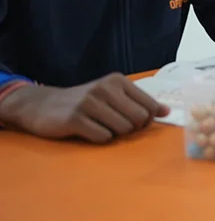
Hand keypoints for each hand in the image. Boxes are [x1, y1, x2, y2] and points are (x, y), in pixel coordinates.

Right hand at [0, 74, 168, 142]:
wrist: (42, 105)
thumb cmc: (84, 102)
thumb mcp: (113, 96)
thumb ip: (139, 102)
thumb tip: (167, 111)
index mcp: (118, 81)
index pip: (150, 106)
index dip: (146, 120)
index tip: (134, 121)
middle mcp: (105, 88)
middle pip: (139, 119)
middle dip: (132, 128)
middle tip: (115, 125)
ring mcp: (89, 102)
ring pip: (123, 129)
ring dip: (114, 134)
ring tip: (100, 126)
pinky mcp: (75, 119)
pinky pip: (103, 138)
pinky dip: (99, 139)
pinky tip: (88, 131)